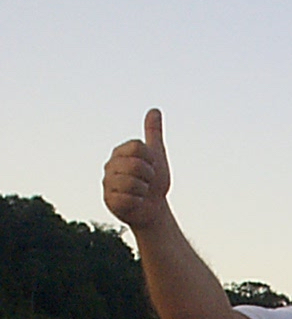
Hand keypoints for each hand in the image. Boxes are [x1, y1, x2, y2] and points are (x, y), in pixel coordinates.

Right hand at [102, 109, 170, 229]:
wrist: (154, 208)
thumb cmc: (154, 182)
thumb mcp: (156, 155)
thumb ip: (153, 133)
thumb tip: (155, 110)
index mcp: (120, 152)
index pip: (139, 148)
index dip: (151, 160)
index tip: (152, 167)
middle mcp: (110, 166)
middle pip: (136, 165)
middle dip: (149, 177)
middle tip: (147, 182)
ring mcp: (107, 183)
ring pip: (131, 183)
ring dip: (144, 190)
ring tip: (142, 192)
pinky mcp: (109, 201)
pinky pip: (127, 199)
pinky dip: (137, 202)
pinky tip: (136, 202)